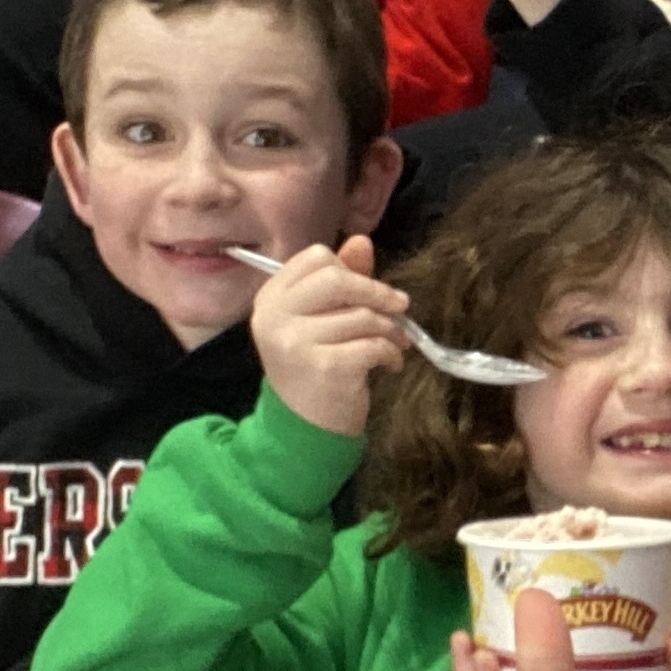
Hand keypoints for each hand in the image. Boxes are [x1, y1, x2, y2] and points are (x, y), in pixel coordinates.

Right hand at [252, 234, 410, 437]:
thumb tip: (362, 241)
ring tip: (395, 345)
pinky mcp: (324, 367)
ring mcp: (296, 342)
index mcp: (271, 298)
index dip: (351, 269)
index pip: (316, 257)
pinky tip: (389, 365)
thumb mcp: (322, 320)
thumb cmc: (316, 368)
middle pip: (337, 277)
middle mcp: (275, 316)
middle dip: (376, 292)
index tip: (370, 290)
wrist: (304, 429)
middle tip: (399, 308)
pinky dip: (389, 353)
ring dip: (389, 330)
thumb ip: (341, 280)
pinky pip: (373, 344)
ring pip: (361, 314)